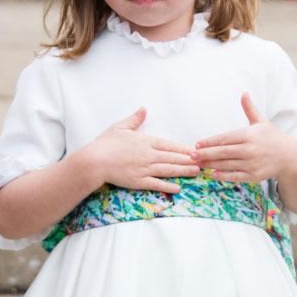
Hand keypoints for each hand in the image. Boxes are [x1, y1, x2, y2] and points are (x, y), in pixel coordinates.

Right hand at [80, 107, 199, 192]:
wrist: (94, 161)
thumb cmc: (105, 144)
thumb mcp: (119, 127)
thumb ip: (134, 119)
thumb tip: (144, 109)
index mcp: (145, 141)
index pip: (169, 145)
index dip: (183, 149)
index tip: (194, 151)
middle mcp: (148, 155)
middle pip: (172, 157)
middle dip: (189, 160)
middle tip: (203, 162)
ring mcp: (144, 169)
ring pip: (168, 170)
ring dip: (183, 171)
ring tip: (196, 172)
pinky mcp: (138, 181)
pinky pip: (157, 184)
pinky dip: (168, 186)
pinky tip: (178, 188)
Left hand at [193, 93, 296, 182]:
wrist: (288, 156)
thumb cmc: (271, 137)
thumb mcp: (261, 121)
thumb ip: (249, 109)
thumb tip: (244, 93)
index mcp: (249, 135)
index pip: (225, 138)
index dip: (209, 142)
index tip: (197, 144)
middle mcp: (250, 149)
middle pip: (223, 152)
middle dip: (206, 154)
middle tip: (191, 155)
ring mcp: (252, 164)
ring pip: (227, 165)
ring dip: (211, 165)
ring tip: (198, 164)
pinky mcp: (254, 176)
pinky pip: (236, 176)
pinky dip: (224, 176)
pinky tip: (213, 174)